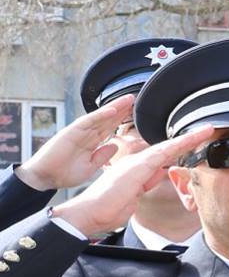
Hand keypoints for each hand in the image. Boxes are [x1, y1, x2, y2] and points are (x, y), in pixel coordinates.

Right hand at [15, 95, 135, 191]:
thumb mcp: (90, 167)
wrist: (45, 178)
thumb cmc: (64, 174)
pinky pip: (88, 121)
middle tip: (133, 99)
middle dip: (121, 110)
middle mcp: (85, 135)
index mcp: (91, 143)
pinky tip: (112, 110)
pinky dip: (100, 115)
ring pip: (100, 117)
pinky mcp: (71, 132)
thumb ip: (102, 156)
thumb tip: (115, 146)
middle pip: (107, 120)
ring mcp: (78, 132)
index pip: (109, 128)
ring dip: (114, 107)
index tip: (134, 113)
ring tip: (128, 99)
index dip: (121, 120)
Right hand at [50, 126, 215, 237]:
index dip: (179, 150)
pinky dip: (180, 144)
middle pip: (167, 149)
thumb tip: (158, 174)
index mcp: (136, 170)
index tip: (195, 144)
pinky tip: (194, 138)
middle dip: (187, 140)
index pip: (163, 158)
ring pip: (168, 147)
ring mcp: (136, 163)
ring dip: (189, 139)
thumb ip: (145, 185)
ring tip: (208, 130)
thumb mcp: (133, 198)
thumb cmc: (106, 210)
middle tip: (207, 130)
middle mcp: (136, 163)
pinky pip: (163, 153)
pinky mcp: (137, 167)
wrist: (87, 214)